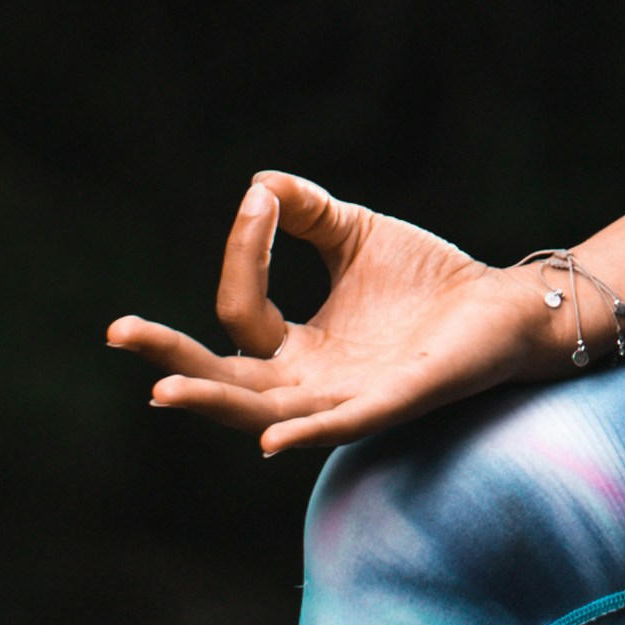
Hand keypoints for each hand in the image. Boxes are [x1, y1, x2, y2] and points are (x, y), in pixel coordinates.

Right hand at [106, 173, 553, 462]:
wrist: (506, 304)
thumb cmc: (429, 280)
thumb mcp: (354, 235)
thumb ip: (305, 213)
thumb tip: (258, 185)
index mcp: (297, 350)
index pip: (240, 311)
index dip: (243, 252)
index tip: (259, 202)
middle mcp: (313, 385)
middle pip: (228, 382)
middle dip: (173, 360)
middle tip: (118, 331)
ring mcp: (352, 400)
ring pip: (269, 413)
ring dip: (218, 403)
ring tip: (166, 391)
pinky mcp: (399, 402)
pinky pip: (346, 425)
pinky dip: (308, 432)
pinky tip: (272, 439)